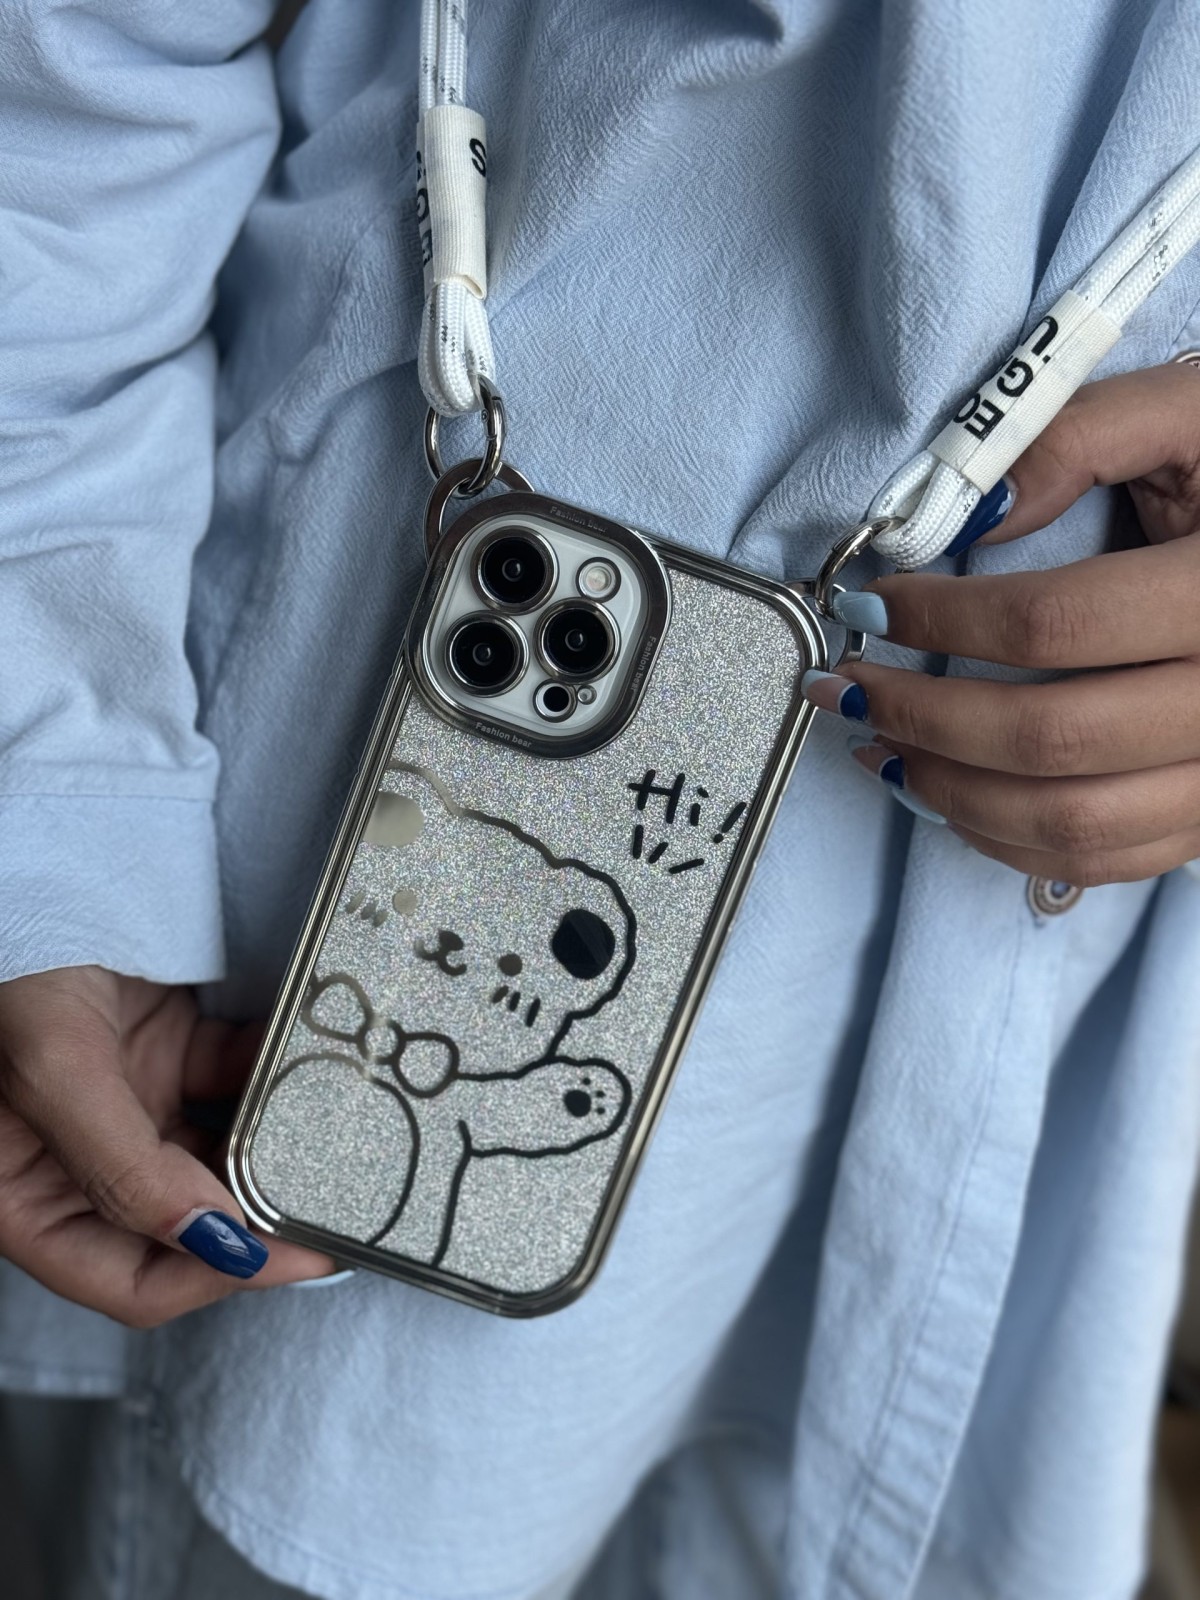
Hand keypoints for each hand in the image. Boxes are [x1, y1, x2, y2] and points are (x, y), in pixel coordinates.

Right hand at [0, 966, 331, 1326]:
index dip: (215, 1279)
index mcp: (27, 1198)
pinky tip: (314, 1063)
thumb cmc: (5, 965)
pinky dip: (274, 1072)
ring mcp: (129, 1105)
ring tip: (341, 1144)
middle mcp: (80, 1163)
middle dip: (261, 1222)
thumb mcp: (50, 1071)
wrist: (27, 860)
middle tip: (338, 1207)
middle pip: (188, 1226)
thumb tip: (214, 1243)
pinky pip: (233, 1077)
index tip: (298, 1257)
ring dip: (277, 1150)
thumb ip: (124, 1168)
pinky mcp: (165, 1048)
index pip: (132, 1281)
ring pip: (221, 1154)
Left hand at [803, 363, 1199, 886]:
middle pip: (1049, 739)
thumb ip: (1083, 438)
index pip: (1054, 626)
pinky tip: (944, 794)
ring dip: (949, 791)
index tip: (872, 604)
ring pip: (1070, 822)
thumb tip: (967, 515)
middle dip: (922, 717)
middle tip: (843, 685)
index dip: (943, 622)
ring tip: (876, 744)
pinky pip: (1102, 859)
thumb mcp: (1194, 413)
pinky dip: (1006, 840)